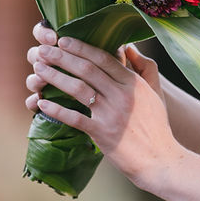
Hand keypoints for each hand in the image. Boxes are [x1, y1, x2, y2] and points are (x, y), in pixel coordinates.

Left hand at [26, 22, 178, 188]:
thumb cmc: (157, 127)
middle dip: (61, 57)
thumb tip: (129, 48)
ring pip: (78, 88)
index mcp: (133, 83)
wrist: (161, 160)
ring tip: (38, 70)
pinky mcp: (103, 133)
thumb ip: (145, 68)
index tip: (63, 40)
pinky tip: (41, 103)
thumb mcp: (155, 94)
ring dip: (55, 77)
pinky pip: (74, 118)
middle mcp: (122, 95)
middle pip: (87, 69)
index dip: (80, 47)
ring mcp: (112, 114)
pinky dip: (56, 109)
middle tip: (43, 50)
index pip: (103, 58)